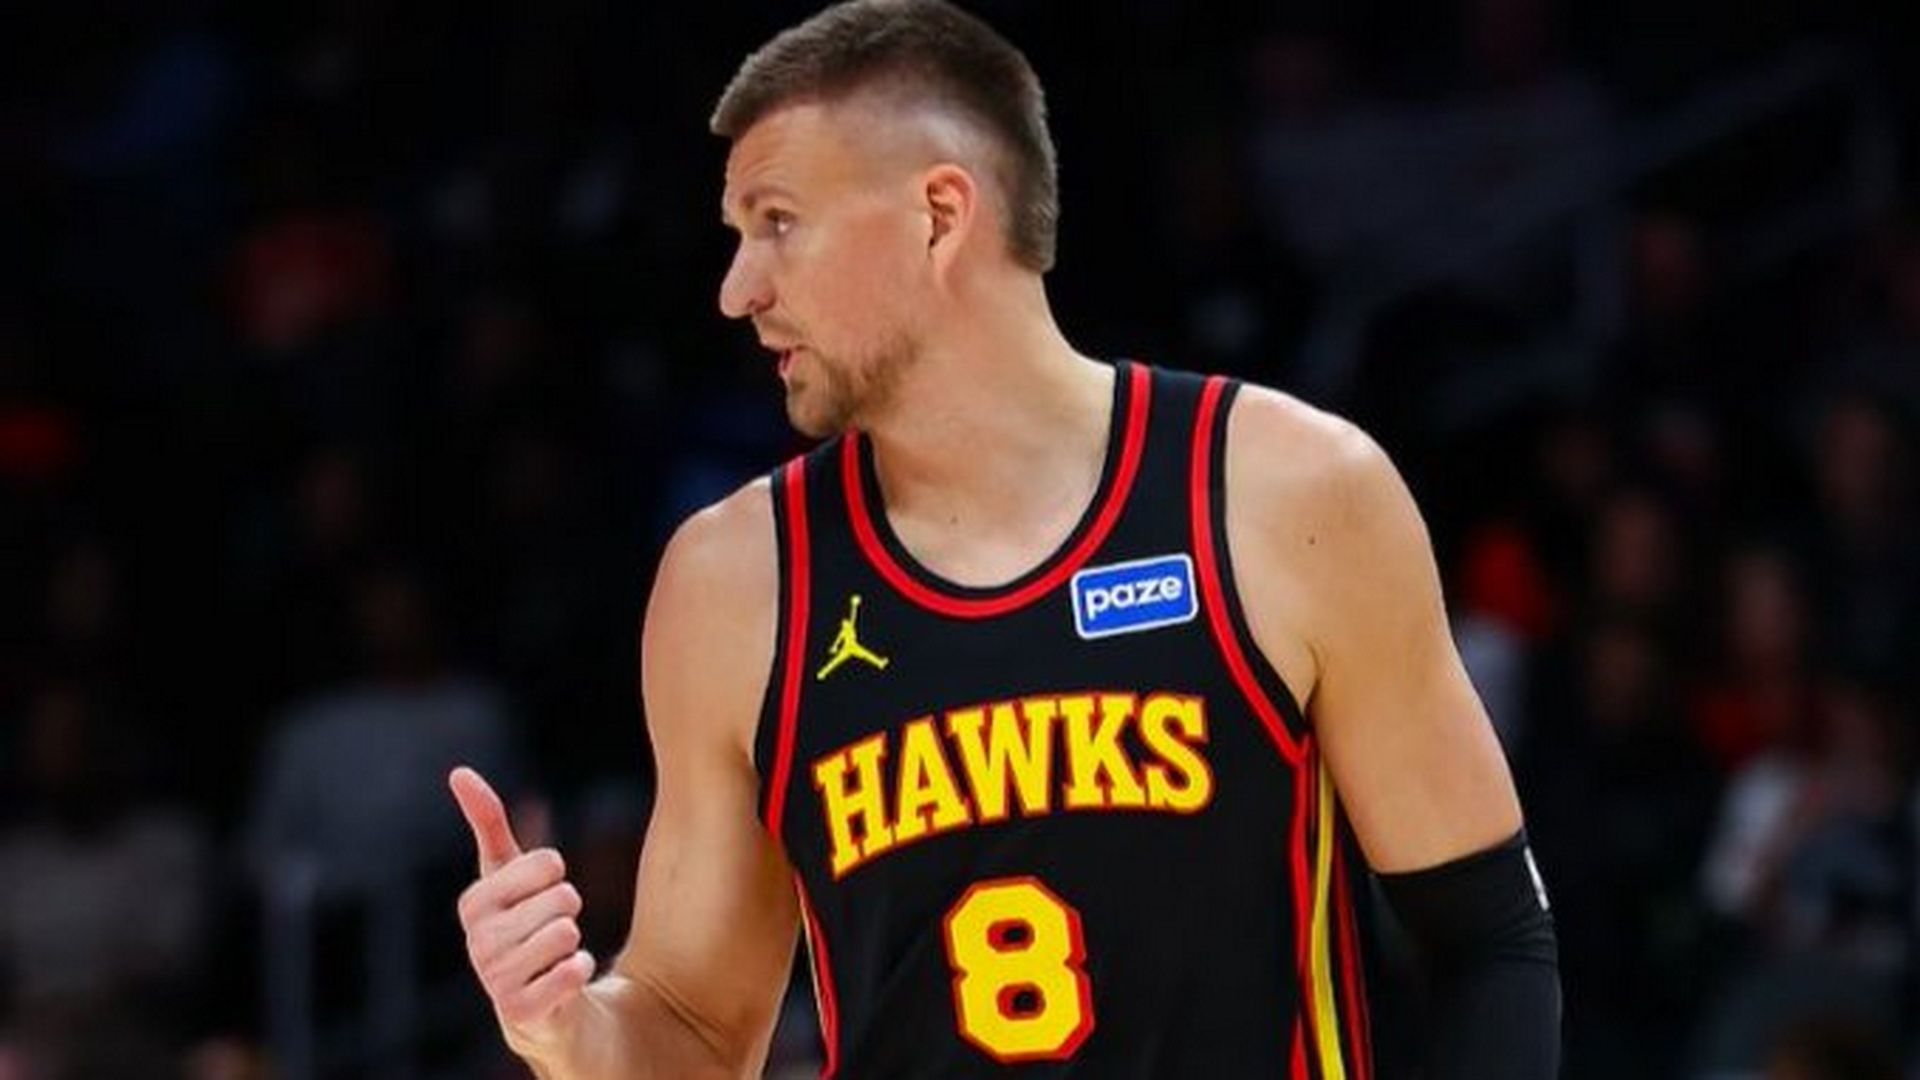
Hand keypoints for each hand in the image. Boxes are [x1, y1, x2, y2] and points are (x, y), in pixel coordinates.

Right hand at [450, 766, 596, 1056]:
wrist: (543, 1004)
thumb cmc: (524, 926)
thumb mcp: (507, 873)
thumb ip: (487, 823)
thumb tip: (458, 772)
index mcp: (473, 904)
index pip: (547, 863)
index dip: (557, 878)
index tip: (540, 896)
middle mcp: (477, 942)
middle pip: (563, 898)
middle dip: (570, 911)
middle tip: (552, 931)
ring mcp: (496, 980)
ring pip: (568, 933)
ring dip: (574, 944)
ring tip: (554, 957)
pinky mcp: (521, 1012)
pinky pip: (571, 973)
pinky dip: (579, 970)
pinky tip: (564, 979)